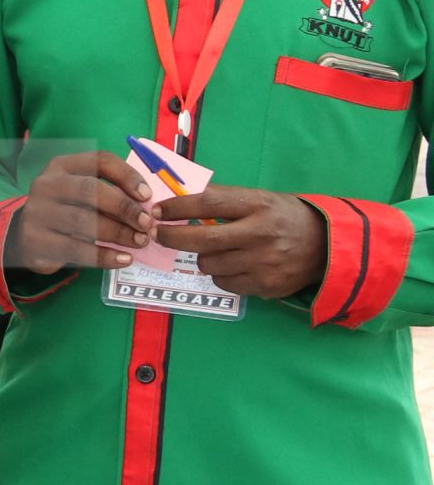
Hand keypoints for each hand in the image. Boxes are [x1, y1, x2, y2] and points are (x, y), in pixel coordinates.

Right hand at [7, 151, 155, 273]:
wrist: (27, 238)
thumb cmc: (67, 211)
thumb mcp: (82, 193)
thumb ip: (110, 192)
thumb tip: (146, 205)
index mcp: (62, 166)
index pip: (99, 161)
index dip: (127, 176)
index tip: (147, 196)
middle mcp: (46, 185)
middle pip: (89, 190)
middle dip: (123, 207)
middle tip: (146, 224)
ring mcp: (37, 212)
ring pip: (83, 221)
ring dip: (118, 233)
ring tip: (139, 242)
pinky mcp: (35, 241)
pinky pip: (75, 249)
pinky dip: (104, 256)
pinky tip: (123, 259)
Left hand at [156, 185, 327, 299]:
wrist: (327, 246)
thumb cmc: (284, 217)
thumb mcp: (260, 199)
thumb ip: (224, 201)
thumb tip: (178, 198)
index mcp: (259, 205)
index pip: (208, 204)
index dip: (177, 208)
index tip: (157, 211)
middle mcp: (260, 234)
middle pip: (202, 239)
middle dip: (172, 238)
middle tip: (158, 234)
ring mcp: (264, 263)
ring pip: (209, 264)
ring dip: (202, 257)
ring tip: (212, 250)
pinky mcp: (266, 286)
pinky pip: (224, 283)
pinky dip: (220, 275)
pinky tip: (232, 265)